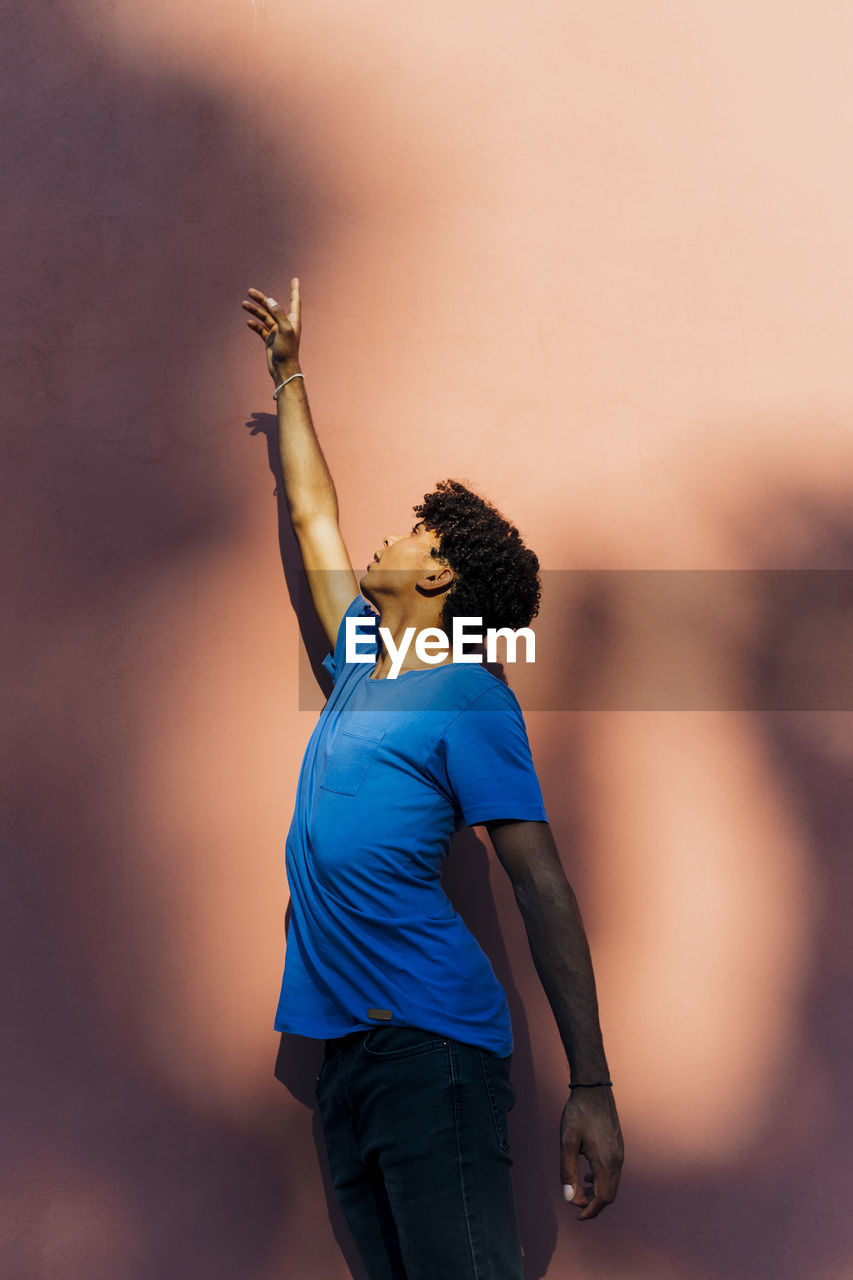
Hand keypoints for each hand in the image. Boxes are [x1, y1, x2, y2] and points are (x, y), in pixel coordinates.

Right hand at [241, 278, 301, 379]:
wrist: (283, 370)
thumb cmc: (287, 351)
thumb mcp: (284, 330)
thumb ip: (279, 314)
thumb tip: (270, 301)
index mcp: (293, 320)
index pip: (294, 301)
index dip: (294, 290)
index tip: (295, 279)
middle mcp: (285, 324)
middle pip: (272, 307)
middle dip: (262, 299)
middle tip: (250, 291)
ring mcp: (277, 332)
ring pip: (264, 317)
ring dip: (254, 311)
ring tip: (243, 304)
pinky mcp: (270, 339)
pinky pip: (261, 329)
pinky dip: (255, 325)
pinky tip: (248, 322)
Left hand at [559, 1087, 623, 1219]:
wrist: (593, 1088)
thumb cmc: (579, 1113)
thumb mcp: (567, 1142)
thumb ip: (568, 1171)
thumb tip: (568, 1198)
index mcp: (606, 1162)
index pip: (603, 1198)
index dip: (590, 1211)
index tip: (577, 1216)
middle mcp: (617, 1160)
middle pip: (609, 1194)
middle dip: (593, 1203)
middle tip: (574, 1202)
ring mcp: (620, 1152)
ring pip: (612, 1183)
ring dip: (597, 1192)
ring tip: (579, 1189)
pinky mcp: (618, 1145)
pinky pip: (613, 1172)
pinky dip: (601, 1180)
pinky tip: (588, 1174)